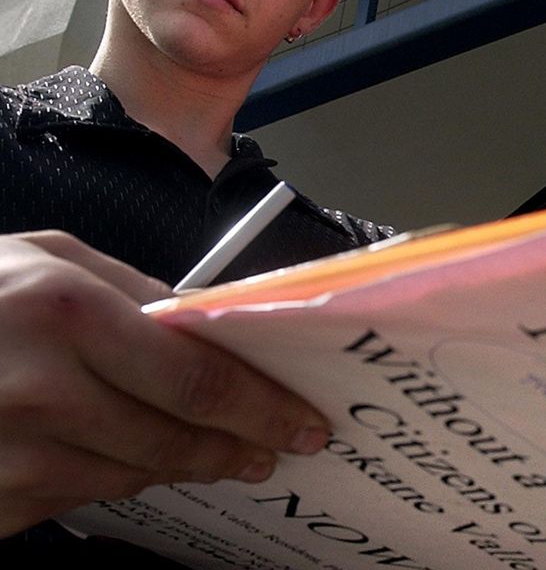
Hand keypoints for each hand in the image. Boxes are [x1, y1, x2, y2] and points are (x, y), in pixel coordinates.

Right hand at [0, 231, 329, 536]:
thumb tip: (207, 320)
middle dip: (240, 446)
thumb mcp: (47, 259)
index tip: (303, 419)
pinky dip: (117, 478)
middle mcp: (44, 392)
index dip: (261, 406)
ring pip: (134, 475)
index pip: (197, 380)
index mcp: (71, 317)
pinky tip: (131, 458)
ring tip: (220, 453)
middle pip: (176, 439)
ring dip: (186, 464)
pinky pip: (79, 499)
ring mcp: (12, 456)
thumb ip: (133, 289)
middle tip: (277, 446)